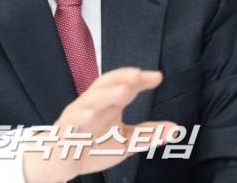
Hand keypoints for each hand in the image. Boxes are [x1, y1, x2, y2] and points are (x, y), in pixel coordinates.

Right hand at [23, 67, 176, 182]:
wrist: (60, 163)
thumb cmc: (93, 146)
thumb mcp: (125, 141)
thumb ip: (147, 134)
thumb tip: (176, 129)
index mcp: (109, 103)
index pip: (125, 85)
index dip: (140, 80)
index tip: (157, 77)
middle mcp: (94, 103)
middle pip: (106, 84)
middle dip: (122, 78)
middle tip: (138, 75)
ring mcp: (79, 114)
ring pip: (91, 99)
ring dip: (107, 94)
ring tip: (124, 91)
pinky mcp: (66, 129)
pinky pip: (74, 121)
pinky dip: (82, 116)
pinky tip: (91, 115)